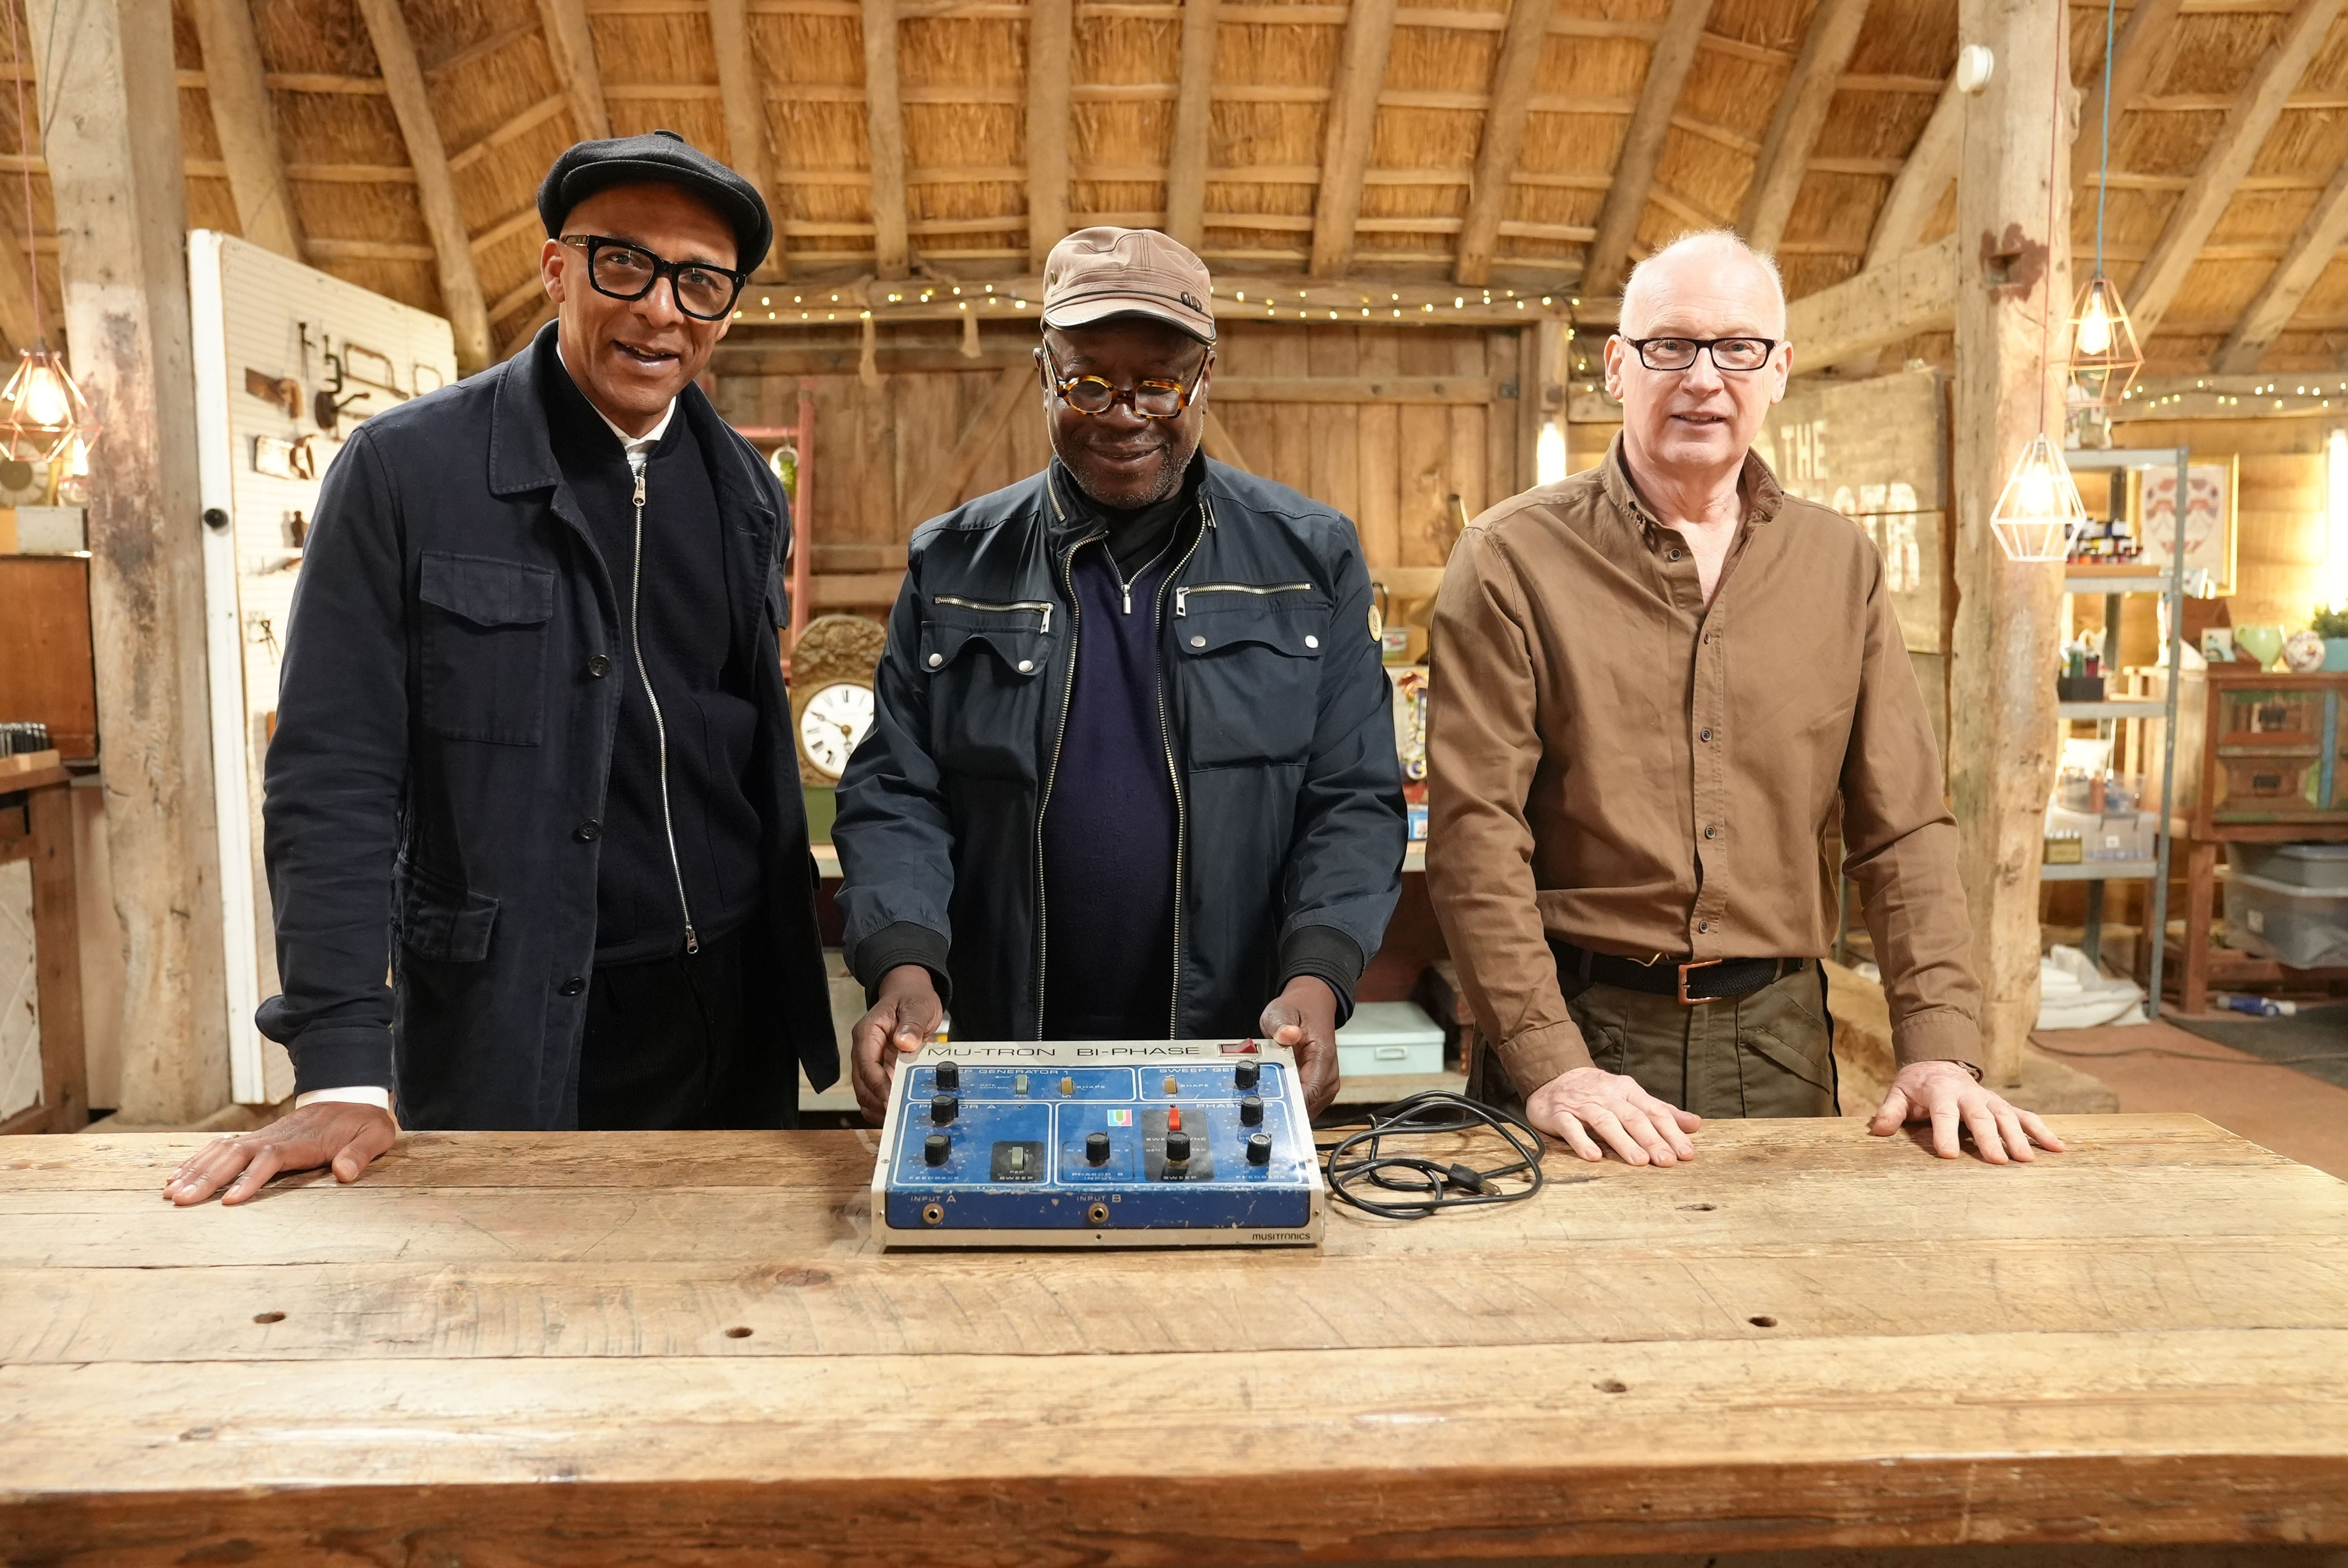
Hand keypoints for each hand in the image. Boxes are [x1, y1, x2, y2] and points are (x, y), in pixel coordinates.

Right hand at [161, 1101, 397, 1205]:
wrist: (351, 1096)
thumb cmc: (362, 1122)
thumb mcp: (374, 1135)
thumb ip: (360, 1153)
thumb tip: (345, 1173)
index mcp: (301, 1141)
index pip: (269, 1159)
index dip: (249, 1179)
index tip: (229, 1200)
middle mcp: (274, 1137)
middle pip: (234, 1156)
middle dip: (206, 1178)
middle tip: (180, 1201)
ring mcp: (263, 1137)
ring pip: (222, 1151)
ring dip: (195, 1171)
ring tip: (170, 1193)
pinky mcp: (257, 1140)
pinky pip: (221, 1148)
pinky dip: (198, 1161)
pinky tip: (177, 1175)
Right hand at [852, 964, 943, 1123]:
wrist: (910, 994)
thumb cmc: (911, 998)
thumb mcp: (917, 1005)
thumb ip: (912, 1024)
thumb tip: (905, 1042)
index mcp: (868, 1033)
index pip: (866, 1064)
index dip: (877, 1085)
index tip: (890, 1100)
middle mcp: (864, 1050)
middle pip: (862, 1084)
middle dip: (878, 1101)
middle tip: (898, 1115)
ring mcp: (871, 1062)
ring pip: (866, 1093)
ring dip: (879, 1107)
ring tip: (899, 1117)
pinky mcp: (880, 1070)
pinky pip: (876, 1092)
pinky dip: (884, 1104)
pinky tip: (898, 1111)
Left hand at [1260, 976, 1339, 1116]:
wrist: (1312, 1006)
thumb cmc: (1298, 1010)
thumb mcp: (1282, 1011)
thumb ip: (1281, 1024)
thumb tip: (1287, 1035)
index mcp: (1323, 1056)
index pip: (1310, 1092)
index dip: (1290, 1103)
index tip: (1269, 1104)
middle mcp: (1329, 1074)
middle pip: (1308, 1105)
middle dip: (1285, 1104)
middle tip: (1262, 1095)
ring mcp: (1325, 1083)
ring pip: (1307, 1108)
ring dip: (1288, 1102)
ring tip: (1270, 1090)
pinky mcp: (1319, 1086)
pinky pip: (1305, 1102)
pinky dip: (1291, 1099)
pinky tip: (1278, 1090)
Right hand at [1524, 1065, 1701, 1165]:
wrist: (1555, 1078)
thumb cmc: (1599, 1093)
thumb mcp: (1632, 1097)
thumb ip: (1661, 1112)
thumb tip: (1695, 1124)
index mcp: (1628, 1091)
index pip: (1654, 1111)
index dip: (1671, 1132)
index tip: (1687, 1153)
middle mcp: (1608, 1096)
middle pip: (1633, 1117)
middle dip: (1652, 1139)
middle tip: (1667, 1160)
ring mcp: (1583, 1104)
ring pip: (1605, 1121)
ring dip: (1623, 1142)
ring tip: (1639, 1162)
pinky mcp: (1560, 1115)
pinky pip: (1571, 1128)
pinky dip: (1582, 1141)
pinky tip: (1593, 1156)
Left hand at [1869, 1060, 2066, 1162]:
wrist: (1939, 1063)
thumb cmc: (1917, 1086)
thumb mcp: (1898, 1093)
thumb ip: (1890, 1111)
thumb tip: (1878, 1130)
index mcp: (1941, 1092)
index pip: (1943, 1112)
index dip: (1945, 1132)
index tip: (1948, 1154)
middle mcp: (1970, 1095)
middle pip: (1981, 1117)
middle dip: (1989, 1139)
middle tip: (1997, 1161)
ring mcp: (1991, 1100)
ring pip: (2007, 1117)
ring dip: (2018, 1138)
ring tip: (2026, 1160)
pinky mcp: (2005, 1107)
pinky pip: (2027, 1118)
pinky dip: (2043, 1132)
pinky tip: (2059, 1148)